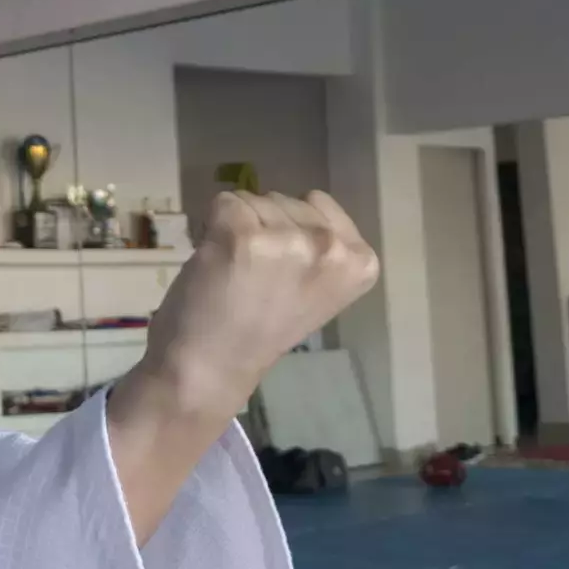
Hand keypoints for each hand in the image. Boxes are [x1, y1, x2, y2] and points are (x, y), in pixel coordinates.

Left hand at [133, 190, 378, 419]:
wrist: (213, 368)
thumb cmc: (261, 330)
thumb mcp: (316, 288)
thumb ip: (318, 250)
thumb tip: (299, 206)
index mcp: (359, 261)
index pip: (320, 205)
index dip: (292, 230)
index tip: (284, 271)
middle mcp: (330, 247)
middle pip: (284, 200)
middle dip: (264, 227)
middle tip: (254, 278)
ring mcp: (286, 240)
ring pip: (253, 200)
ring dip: (237, 228)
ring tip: (235, 275)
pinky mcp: (240, 235)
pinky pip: (223, 203)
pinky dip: (209, 227)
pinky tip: (216, 265)